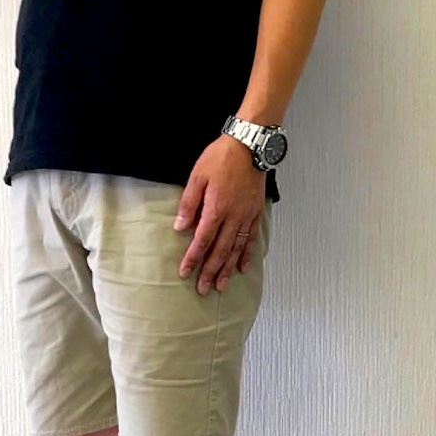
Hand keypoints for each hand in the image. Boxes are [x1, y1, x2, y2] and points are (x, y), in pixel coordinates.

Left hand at [175, 136, 266, 293]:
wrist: (249, 146)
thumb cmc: (221, 158)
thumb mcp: (198, 177)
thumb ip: (189, 204)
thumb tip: (180, 227)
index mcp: (216, 208)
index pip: (202, 240)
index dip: (193, 258)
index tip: (185, 272)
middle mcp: (233, 217)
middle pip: (220, 250)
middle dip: (210, 271)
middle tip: (203, 288)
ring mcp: (246, 216)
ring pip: (236, 248)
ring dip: (227, 269)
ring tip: (221, 285)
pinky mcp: (255, 213)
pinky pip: (251, 238)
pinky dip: (247, 254)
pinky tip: (242, 267)